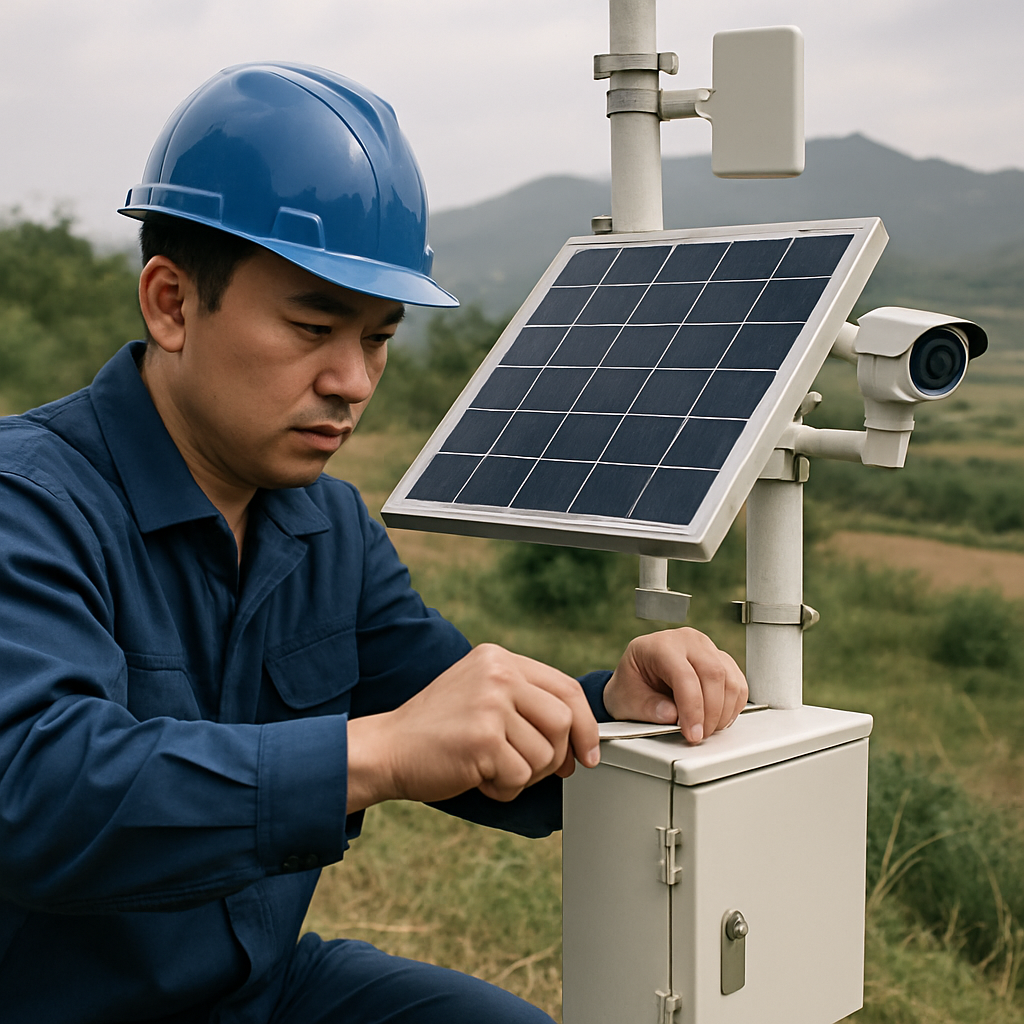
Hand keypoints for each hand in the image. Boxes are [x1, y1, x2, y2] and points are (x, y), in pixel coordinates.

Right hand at [347, 644, 599, 811]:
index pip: (565, 688)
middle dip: (557, 756)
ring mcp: (490, 704)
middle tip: (534, 771)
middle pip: (563, 721)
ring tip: (492, 770)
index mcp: (498, 658)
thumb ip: (522, 699)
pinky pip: (520, 777)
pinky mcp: (483, 739)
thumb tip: (578, 732)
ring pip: (545, 754)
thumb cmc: (435, 730)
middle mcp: (497, 673)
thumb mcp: (478, 693)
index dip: (585, 725)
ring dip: (525, 776)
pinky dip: (504, 790)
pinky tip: (478, 779)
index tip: (588, 753)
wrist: (385, 749)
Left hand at [602, 628, 746, 744]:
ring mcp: (707, 648)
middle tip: (699, 735)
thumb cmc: (631, 686)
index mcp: (660, 645)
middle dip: (711, 713)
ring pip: (730, 680)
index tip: (692, 733)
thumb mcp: (628, 700)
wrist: (637, 677)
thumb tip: (672, 715)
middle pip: (714, 675)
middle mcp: (687, 641)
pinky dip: (733, 706)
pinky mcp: (722, 659)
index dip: (692, 708)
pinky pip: (738, 684)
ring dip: (723, 712)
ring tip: (706, 729)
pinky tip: (716, 718)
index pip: (685, 675)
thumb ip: (648, 708)